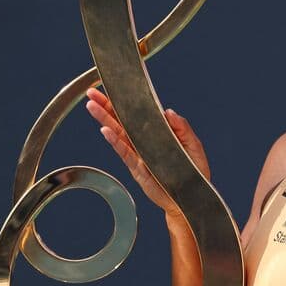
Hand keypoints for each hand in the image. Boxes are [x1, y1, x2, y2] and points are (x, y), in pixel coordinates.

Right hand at [85, 87, 209, 218]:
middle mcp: (144, 141)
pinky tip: (105, 131)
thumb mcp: (193, 145)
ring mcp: (139, 154)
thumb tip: (168, 111)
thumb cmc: (194, 171)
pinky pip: (124, 152)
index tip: (114, 87)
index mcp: (157, 132)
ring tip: (92, 107)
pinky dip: (115, 141)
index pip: (138, 112)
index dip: (126, 101)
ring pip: (119, 133)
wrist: (191, 198)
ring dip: (105, 119)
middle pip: (122, 120)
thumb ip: (182, 127)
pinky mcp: (137, 167)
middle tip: (91, 93)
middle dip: (106, 106)